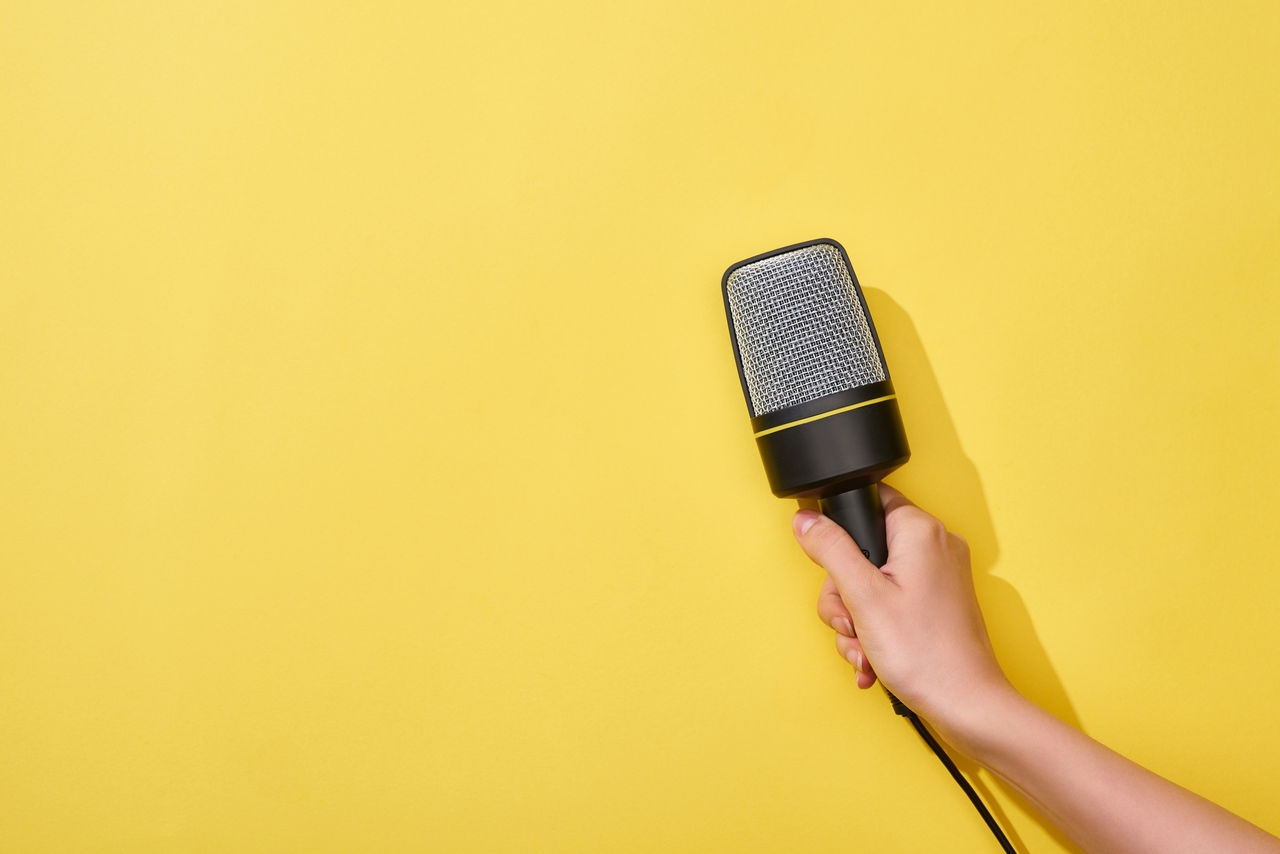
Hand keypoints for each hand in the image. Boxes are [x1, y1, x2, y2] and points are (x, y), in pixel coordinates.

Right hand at [794, 484, 1012, 744]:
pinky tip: (873, 659)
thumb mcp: (862, 596)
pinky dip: (875, 631)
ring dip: (855, 621)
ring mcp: (937, 576)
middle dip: (844, 596)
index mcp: (919, 531)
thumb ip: (830, 550)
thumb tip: (806, 520)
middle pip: (861, 551)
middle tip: (852, 623)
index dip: (839, 533)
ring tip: (864, 648)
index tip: (833, 568)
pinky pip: (889, 603)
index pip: (867, 501)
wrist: (967, 707)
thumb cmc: (926, 655)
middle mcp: (934, 546)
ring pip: (869, 583)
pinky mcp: (936, 603)